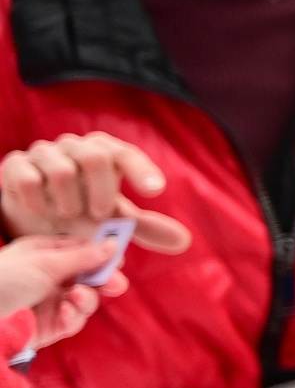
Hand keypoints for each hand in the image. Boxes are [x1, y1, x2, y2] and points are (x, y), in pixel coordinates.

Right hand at [0, 133, 190, 253]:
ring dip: (69, 202)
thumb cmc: (79, 210)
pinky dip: (39, 202)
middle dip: (101, 191)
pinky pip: (29, 179)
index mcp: (104, 152)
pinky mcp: (15, 164)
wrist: (31, 212)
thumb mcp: (111, 220)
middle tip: (99, 215)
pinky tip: (41, 213)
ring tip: (68, 216)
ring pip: (62, 170)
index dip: (142, 169)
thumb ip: (143, 227)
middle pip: (95, 157)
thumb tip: (184, 241)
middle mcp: (76, 146)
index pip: (126, 154)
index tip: (156, 191)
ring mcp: (43, 152)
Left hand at [0, 233, 124, 348]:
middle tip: (115, 284)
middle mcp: (48, 277)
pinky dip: (74, 316)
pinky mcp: (50, 326)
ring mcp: (49, 302)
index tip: (118, 257)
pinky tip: (66, 312)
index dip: (101, 254)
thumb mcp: (45, 262)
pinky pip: (74, 321)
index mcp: (42, 254)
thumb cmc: (3, 281)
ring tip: (76, 297)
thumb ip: (83, 256)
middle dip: (103, 280)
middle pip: (89, 276)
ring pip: (86, 300)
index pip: (81, 250)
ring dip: (87, 299)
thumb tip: (113, 244)